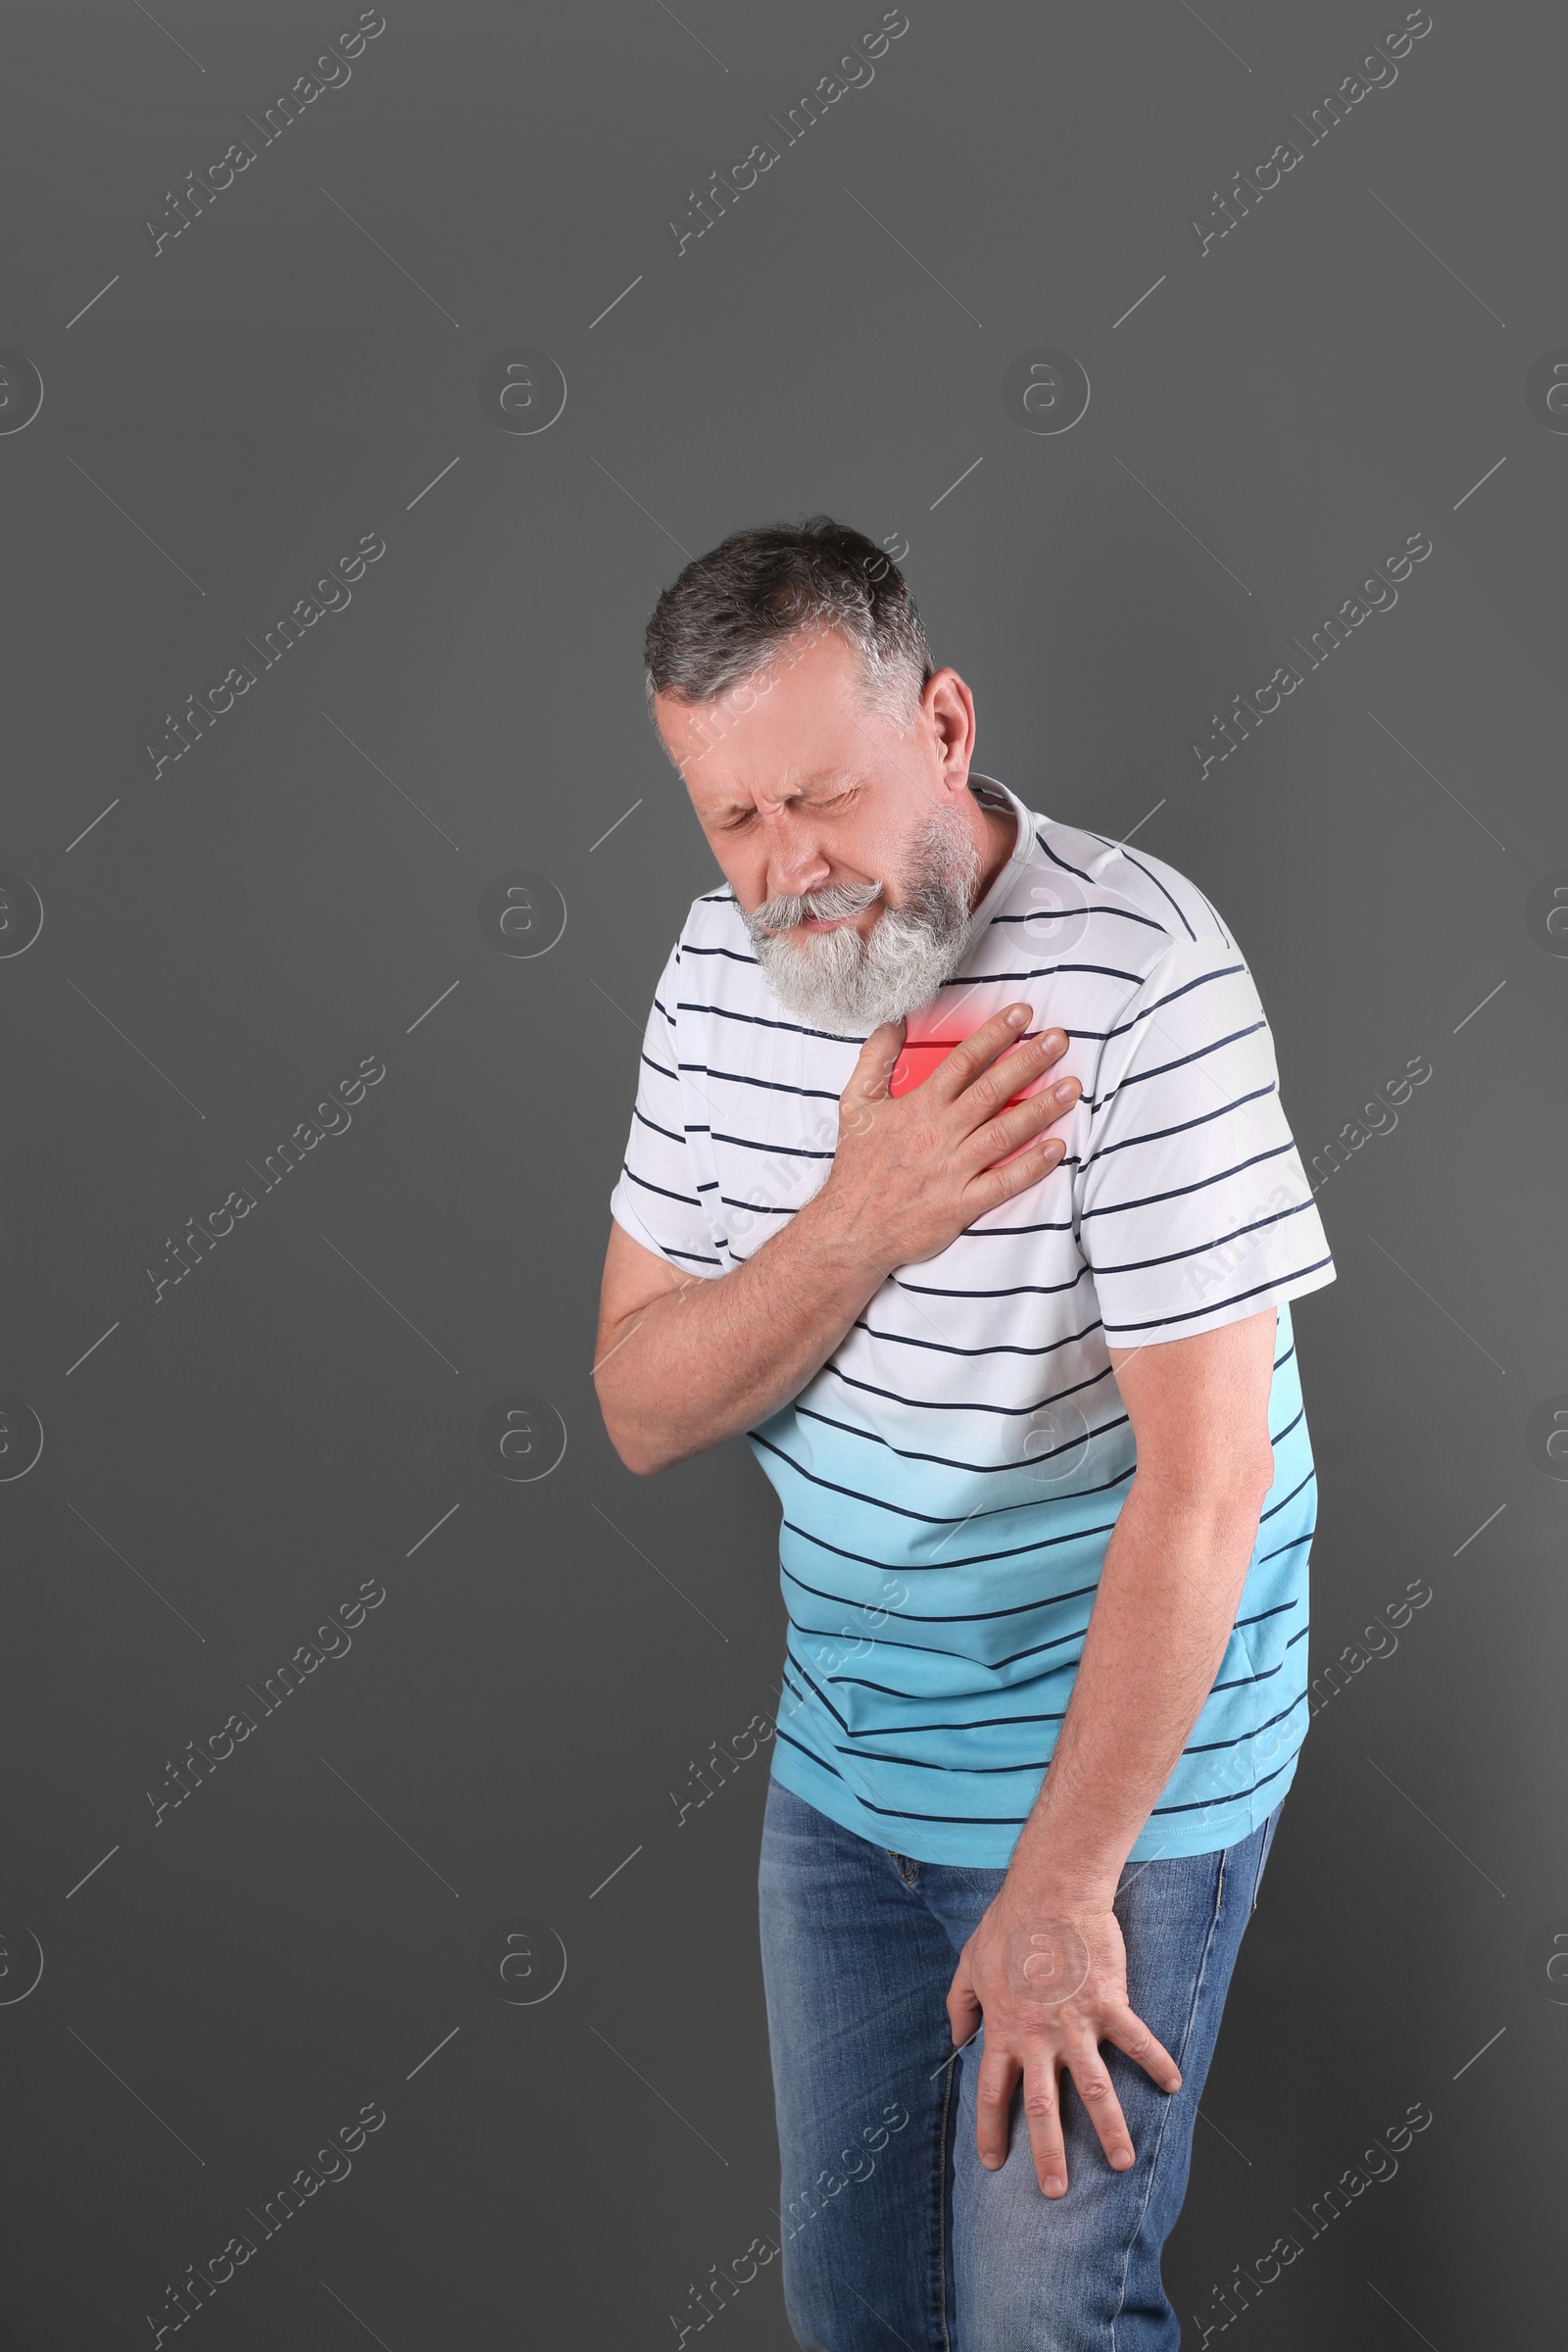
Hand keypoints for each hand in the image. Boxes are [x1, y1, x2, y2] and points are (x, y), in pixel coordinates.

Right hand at [818, 1004, 1078, 1274]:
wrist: (850, 1229)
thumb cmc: (857, 1166)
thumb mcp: (856, 1104)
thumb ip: (875, 1059)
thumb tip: (893, 1020)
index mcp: (918, 1107)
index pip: (963, 1062)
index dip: (995, 1035)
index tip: (1023, 1014)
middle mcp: (939, 1134)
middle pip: (992, 1090)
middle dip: (1029, 1061)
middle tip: (1060, 1039)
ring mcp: (952, 1170)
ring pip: (1005, 1132)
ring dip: (1042, 1108)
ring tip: (1071, 1087)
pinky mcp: (961, 1205)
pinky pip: (1003, 1182)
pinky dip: (1032, 1166)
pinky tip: (1058, 1148)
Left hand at [945, 1877, 1181, 2196]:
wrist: (1050, 1891)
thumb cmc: (1008, 1924)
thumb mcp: (969, 1963)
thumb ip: (960, 2004)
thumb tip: (956, 2036)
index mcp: (1004, 2030)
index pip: (994, 2092)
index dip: (992, 2130)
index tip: (993, 2162)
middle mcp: (1039, 2037)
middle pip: (1043, 2108)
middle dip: (1049, 2153)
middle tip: (1054, 2191)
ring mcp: (1076, 2024)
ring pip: (1095, 2089)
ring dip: (1109, 2128)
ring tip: (1121, 2162)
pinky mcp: (1110, 2004)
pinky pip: (1137, 2042)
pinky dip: (1157, 2063)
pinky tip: (1174, 2085)